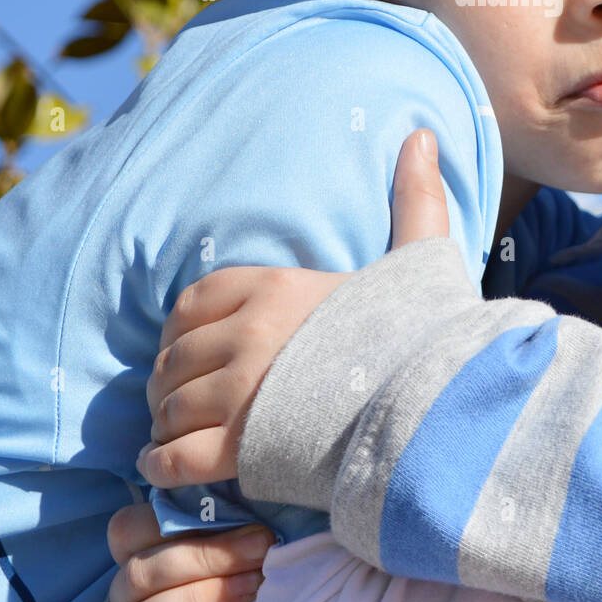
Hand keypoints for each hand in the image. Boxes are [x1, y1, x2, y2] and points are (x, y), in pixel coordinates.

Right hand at [106, 502, 274, 601]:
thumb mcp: (224, 540)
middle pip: (144, 569)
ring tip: (253, 585)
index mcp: (136, 551)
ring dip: (208, 595)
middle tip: (261, 546)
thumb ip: (219, 518)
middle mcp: (125, 588)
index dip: (173, 519)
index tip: (234, 509)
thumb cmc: (231, 570)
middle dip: (208, 556)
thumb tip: (249, 479)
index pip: (127, 528)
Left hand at [139, 127, 449, 489]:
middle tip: (179, 399)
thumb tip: (422, 135)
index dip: (182, 326)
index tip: (189, 345)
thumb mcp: (422, 256)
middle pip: (175, 357)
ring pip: (170, 406)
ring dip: (165, 424)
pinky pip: (174, 456)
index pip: (196, 299)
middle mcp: (250, 334)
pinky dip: (162, 465)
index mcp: (278, 288)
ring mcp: (242, 392)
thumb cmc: (428, 334)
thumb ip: (415, 198)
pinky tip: (165, 466)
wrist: (439, 404)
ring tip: (175, 434)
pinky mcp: (242, 448)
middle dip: (170, 380)